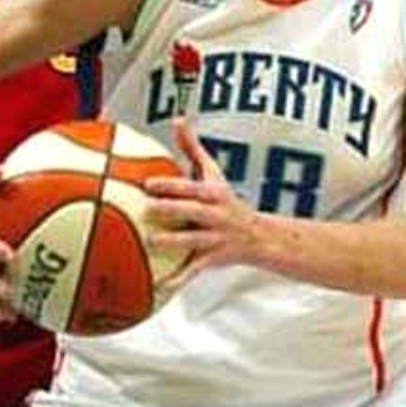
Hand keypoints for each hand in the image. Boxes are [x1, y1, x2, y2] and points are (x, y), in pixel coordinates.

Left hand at [145, 118, 262, 289]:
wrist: (259, 237)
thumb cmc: (226, 200)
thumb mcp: (214, 173)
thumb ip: (193, 148)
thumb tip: (178, 120)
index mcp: (214, 194)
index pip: (192, 188)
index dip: (172, 185)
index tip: (148, 183)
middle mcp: (216, 216)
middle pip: (193, 212)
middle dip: (171, 210)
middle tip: (146, 208)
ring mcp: (216, 239)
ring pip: (194, 241)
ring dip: (174, 242)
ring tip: (151, 242)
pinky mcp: (213, 260)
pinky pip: (195, 271)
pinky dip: (179, 279)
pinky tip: (160, 286)